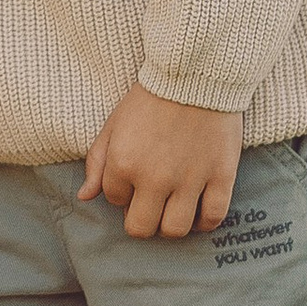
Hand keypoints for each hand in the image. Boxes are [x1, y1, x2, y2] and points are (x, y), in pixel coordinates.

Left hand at [82, 86, 241, 239]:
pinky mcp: (221, 177)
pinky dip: (204, 222)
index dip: (122, 192)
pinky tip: (199, 211)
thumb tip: (85, 197)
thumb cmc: (151, 98)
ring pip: (175, 230)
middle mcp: (155, 178)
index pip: (114, 200)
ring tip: (173, 210)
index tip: (134, 178)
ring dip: (170, 225)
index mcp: (124, 163)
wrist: (196, 75)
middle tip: (150, 205)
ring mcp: (189, 180)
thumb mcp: (114, 124)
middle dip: (141, 219)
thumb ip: (97, 163)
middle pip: (141, 227)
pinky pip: (212, 218)